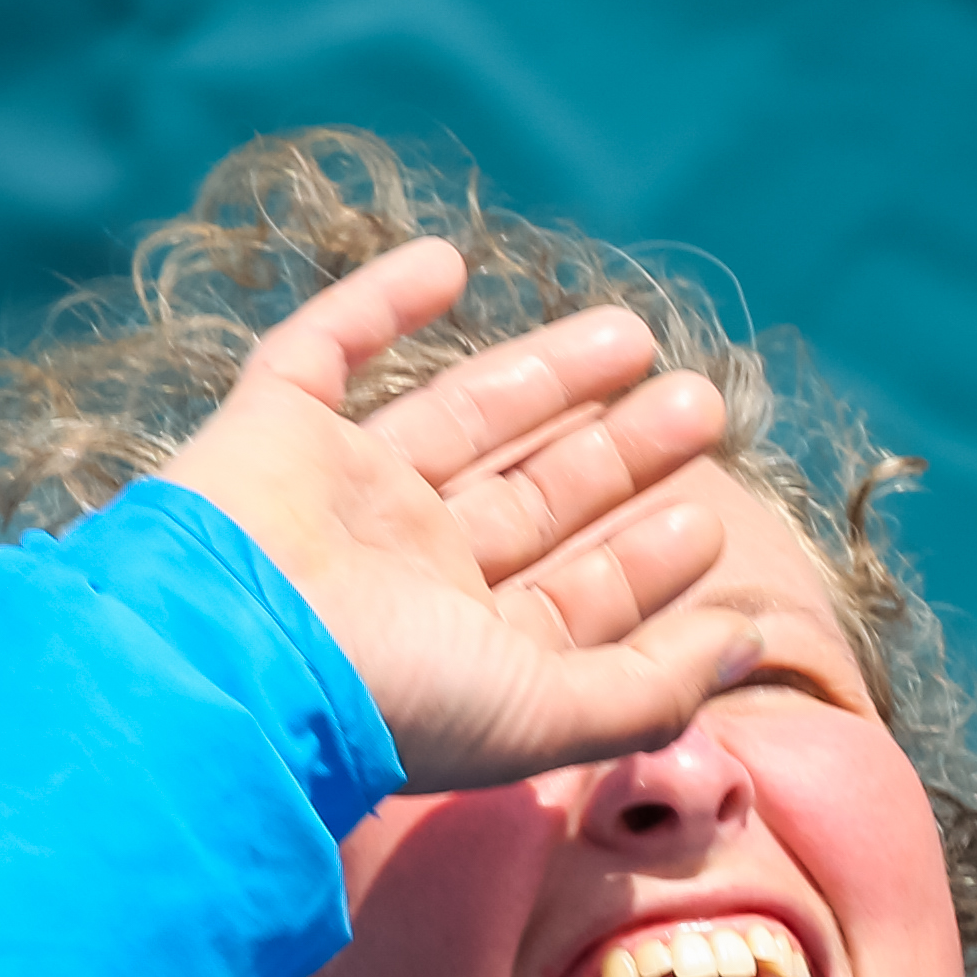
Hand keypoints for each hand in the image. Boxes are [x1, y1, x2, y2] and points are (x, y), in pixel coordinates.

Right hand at [146, 244, 763, 791]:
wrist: (221, 655)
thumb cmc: (391, 697)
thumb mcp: (550, 713)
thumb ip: (656, 687)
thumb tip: (756, 644)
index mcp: (465, 646)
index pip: (576, 594)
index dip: (645, 561)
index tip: (711, 519)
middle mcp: (405, 571)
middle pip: (535, 496)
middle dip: (618, 453)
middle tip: (703, 403)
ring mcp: (336, 497)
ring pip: (458, 417)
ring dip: (543, 375)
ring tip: (635, 335)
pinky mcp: (267, 430)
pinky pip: (321, 348)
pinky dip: (378, 301)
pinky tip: (449, 262)